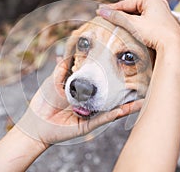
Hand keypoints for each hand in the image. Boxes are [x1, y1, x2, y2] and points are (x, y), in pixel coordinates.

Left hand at [17, 58, 141, 147]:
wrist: (35, 121)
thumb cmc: (44, 101)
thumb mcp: (54, 80)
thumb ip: (62, 68)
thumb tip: (63, 54)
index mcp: (85, 93)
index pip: (103, 86)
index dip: (114, 79)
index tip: (127, 69)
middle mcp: (91, 104)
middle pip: (112, 99)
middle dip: (128, 94)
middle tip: (143, 85)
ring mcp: (91, 115)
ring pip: (112, 111)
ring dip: (127, 107)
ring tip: (142, 101)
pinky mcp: (87, 125)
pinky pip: (102, 120)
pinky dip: (113, 115)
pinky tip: (123, 110)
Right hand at [96, 0, 179, 57]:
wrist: (174, 46)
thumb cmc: (157, 33)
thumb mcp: (133, 24)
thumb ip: (117, 17)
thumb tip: (102, 11)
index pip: (125, 3)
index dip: (112, 8)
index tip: (100, 12)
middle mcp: (157, 2)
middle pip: (132, 9)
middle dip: (120, 15)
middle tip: (107, 20)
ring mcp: (160, 13)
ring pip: (138, 16)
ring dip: (127, 22)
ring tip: (116, 26)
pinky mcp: (162, 23)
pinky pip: (144, 22)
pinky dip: (136, 26)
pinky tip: (130, 31)